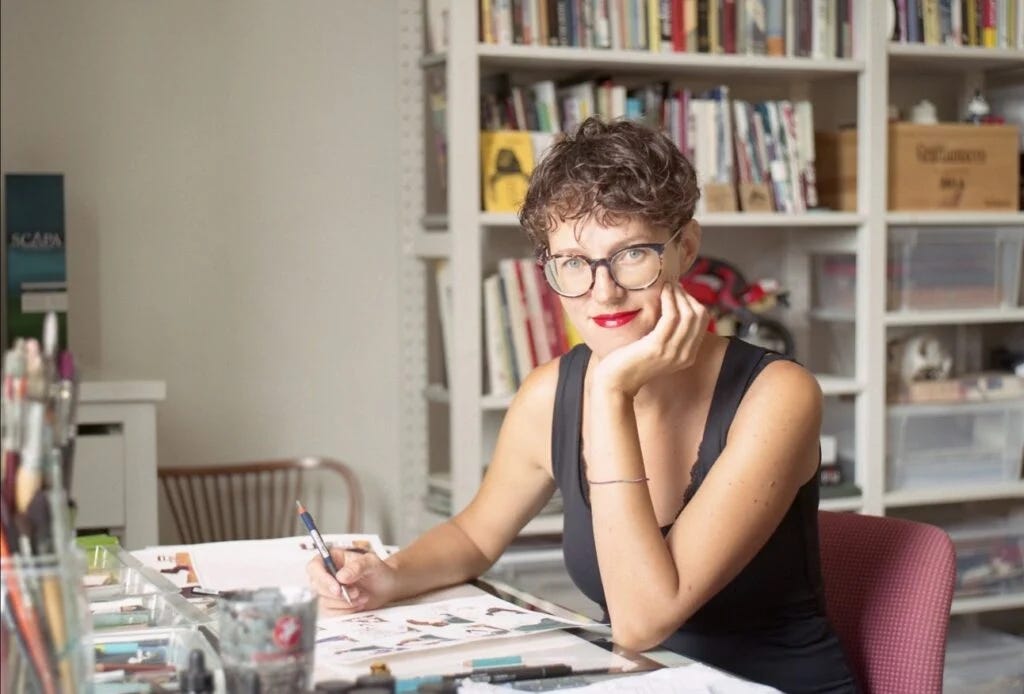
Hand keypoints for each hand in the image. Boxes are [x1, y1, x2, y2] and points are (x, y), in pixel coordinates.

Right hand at [306, 548, 397, 615]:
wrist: (388, 586)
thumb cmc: (379, 570)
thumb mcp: (372, 563)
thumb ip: (357, 567)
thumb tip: (340, 577)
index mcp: (333, 558)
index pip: (314, 566)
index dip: (322, 578)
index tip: (337, 588)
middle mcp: (328, 574)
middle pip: (317, 586)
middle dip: (338, 593)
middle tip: (356, 592)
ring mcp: (329, 590)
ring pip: (324, 601)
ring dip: (345, 603)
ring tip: (363, 596)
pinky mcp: (334, 604)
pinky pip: (331, 612)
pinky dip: (346, 611)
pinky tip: (359, 604)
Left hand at [591, 283, 708, 397]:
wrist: (616, 382)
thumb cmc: (632, 361)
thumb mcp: (658, 348)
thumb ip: (670, 334)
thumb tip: (674, 305)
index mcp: (688, 355)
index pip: (702, 322)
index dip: (693, 302)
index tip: (679, 291)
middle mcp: (685, 355)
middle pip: (699, 316)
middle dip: (687, 296)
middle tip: (673, 285)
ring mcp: (673, 352)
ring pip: (687, 314)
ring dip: (678, 295)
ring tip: (668, 285)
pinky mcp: (658, 346)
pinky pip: (672, 317)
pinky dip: (669, 300)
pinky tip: (663, 292)